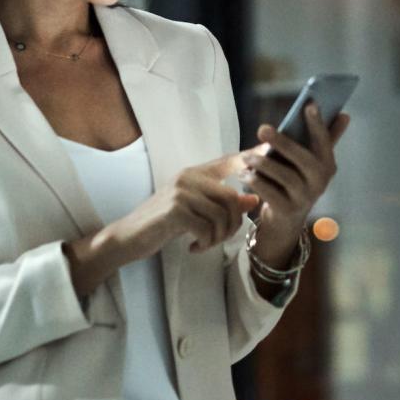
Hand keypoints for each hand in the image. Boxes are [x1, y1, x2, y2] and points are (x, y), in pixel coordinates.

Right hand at [111, 151, 261, 259]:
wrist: (129, 236)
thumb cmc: (163, 223)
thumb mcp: (196, 211)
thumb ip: (222, 204)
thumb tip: (254, 200)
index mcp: (194, 173)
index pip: (229, 161)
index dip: (251, 157)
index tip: (270, 152)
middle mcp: (188, 177)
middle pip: (232, 197)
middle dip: (233, 224)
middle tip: (218, 239)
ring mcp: (181, 192)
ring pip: (222, 215)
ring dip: (218, 237)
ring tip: (204, 244)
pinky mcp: (175, 210)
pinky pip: (207, 228)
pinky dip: (204, 243)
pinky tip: (193, 247)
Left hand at [242, 107, 349, 234]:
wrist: (286, 220)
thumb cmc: (297, 181)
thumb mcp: (310, 162)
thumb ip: (324, 139)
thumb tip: (344, 115)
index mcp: (327, 165)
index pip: (325, 142)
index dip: (318, 124)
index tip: (309, 105)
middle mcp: (320, 182)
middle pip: (303, 159)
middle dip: (283, 142)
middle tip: (262, 128)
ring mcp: (305, 198)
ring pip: (285, 177)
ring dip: (263, 163)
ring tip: (246, 156)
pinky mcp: (287, 210)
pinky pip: (270, 193)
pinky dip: (256, 181)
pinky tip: (244, 173)